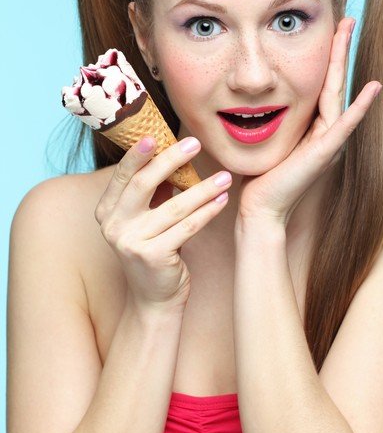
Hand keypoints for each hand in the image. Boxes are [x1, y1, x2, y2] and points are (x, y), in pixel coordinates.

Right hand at [94, 136, 231, 310]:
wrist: (155, 298)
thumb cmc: (155, 251)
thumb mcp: (145, 219)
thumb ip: (151, 191)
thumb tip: (170, 151)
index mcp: (107, 211)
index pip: (124, 175)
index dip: (139, 154)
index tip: (158, 134)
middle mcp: (114, 226)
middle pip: (144, 184)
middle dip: (171, 160)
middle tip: (196, 144)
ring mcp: (131, 242)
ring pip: (173, 207)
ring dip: (202, 189)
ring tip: (224, 177)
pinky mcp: (153, 256)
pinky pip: (186, 227)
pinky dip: (207, 212)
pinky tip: (222, 200)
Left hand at [236, 17, 381, 228]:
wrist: (261, 206)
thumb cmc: (261, 175)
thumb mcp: (267, 135)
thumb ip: (272, 115)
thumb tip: (254, 92)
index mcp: (312, 122)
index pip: (320, 78)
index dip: (326, 49)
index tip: (328, 19)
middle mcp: (324, 127)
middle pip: (334, 77)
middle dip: (338, 43)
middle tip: (345, 10)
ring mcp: (328, 139)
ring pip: (338, 91)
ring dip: (344, 59)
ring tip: (348, 27)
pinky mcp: (326, 152)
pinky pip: (345, 124)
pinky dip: (360, 106)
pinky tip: (373, 87)